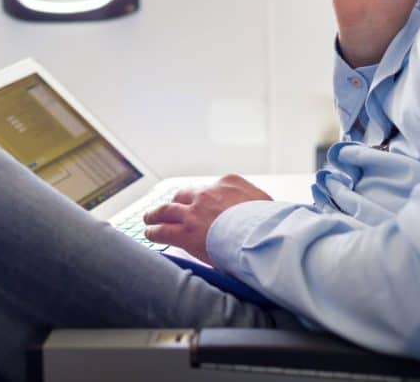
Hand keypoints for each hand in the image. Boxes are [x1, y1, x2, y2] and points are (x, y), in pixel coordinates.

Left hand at [143, 174, 272, 263]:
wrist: (261, 235)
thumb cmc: (269, 224)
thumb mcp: (267, 204)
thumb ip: (256, 203)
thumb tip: (261, 211)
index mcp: (229, 183)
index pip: (211, 188)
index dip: (204, 198)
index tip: (202, 202)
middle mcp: (208, 193)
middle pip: (185, 194)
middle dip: (178, 201)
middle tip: (172, 206)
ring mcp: (194, 211)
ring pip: (167, 209)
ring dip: (157, 213)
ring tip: (150, 217)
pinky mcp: (185, 231)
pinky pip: (163, 230)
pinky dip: (154, 231)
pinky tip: (149, 233)